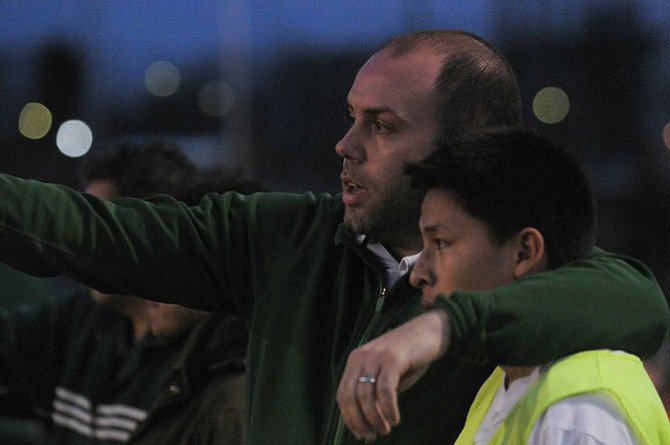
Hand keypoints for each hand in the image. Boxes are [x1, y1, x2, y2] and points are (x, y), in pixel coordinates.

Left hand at [336, 309, 450, 440]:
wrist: (429, 330)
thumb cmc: (409, 358)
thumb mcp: (387, 376)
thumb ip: (375, 396)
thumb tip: (368, 428)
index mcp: (356, 361)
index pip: (343, 394)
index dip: (349, 417)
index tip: (361, 434)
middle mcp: (362, 357)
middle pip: (351, 396)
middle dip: (360, 421)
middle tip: (372, 435)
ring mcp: (376, 356)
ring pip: (367, 395)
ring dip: (375, 418)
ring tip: (385, 430)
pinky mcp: (393, 358)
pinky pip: (385, 389)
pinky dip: (388, 408)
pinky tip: (394, 419)